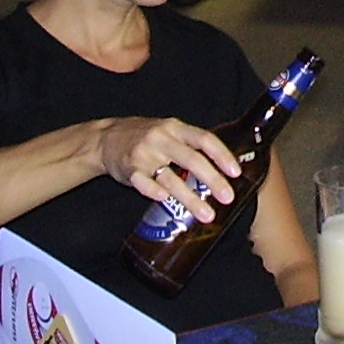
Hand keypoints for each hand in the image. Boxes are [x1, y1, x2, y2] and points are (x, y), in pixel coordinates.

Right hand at [102, 116, 242, 222]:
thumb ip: (190, 146)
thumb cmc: (146, 136)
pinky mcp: (129, 168)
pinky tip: (164, 200)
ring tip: (206, 214)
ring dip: (190, 198)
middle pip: (191, 159)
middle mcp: (161, 139)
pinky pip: (142, 182)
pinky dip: (153, 191)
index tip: (236, 172)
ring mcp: (144, 153)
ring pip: (170, 177)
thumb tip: (220, 168)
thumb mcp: (169, 132)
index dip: (222, 155)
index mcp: (175, 128)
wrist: (107, 137)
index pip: (204, 139)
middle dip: (212, 180)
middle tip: (228, 198)